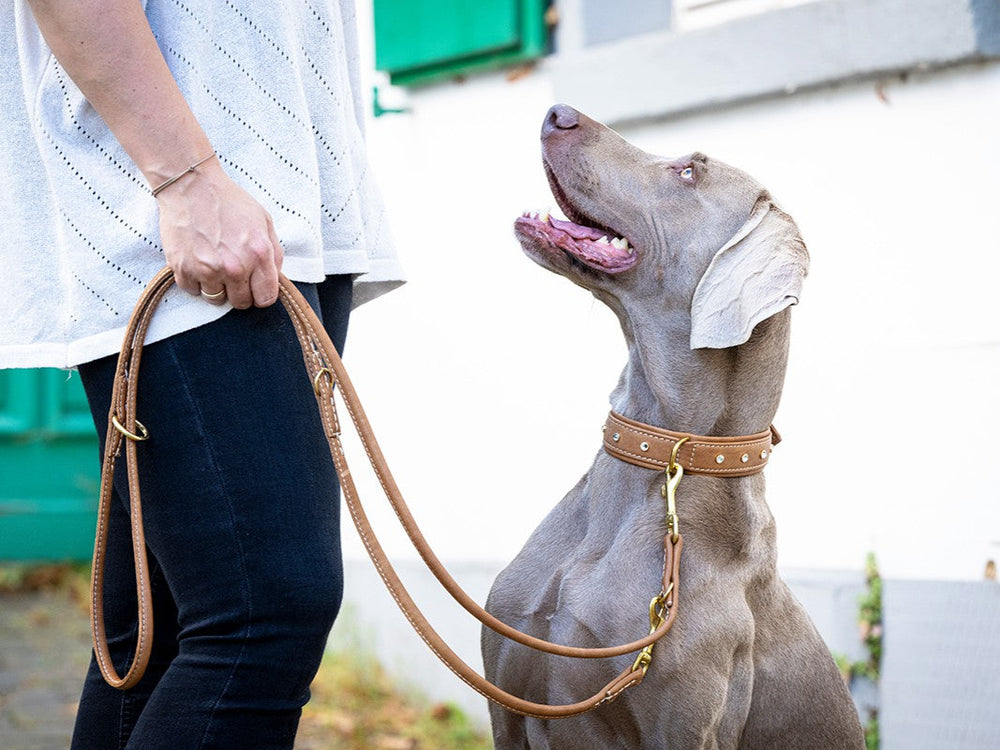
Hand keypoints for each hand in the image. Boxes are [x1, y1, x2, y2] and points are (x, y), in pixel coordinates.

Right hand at [155, 159, 283, 308]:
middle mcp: (234, 267)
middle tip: (234, 273)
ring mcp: (206, 269)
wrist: (191, 185)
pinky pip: (193, 291)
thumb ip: (274, 253)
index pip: (266, 298)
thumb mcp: (264, 221)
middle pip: (241, 303)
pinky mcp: (182, 268)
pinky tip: (198, 262)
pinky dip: (195, 281)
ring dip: (217, 287)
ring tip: (215, 265)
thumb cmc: (229, 201)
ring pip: (216, 300)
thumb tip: (274, 278)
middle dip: (240, 292)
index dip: (262, 294)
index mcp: (258, 255)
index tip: (256, 287)